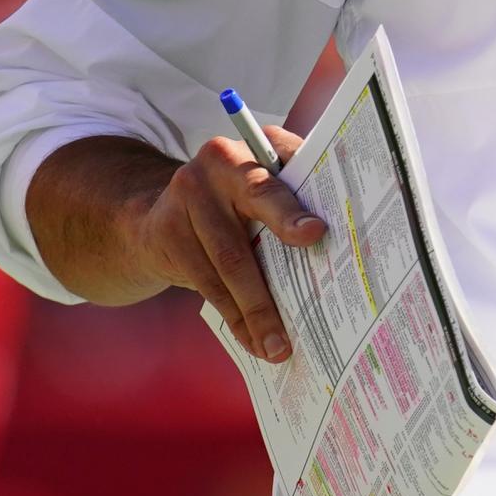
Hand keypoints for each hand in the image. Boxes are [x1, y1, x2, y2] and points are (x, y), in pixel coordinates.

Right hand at [124, 129, 323, 361]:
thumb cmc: (232, 203)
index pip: (275, 177)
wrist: (157, 213)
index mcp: (253, 148)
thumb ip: (293, 201)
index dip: (292, 208)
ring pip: (229, 263)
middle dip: (273, 276)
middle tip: (302, 311)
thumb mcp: (261, 189)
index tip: (315, 233)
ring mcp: (186, 197)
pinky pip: (207, 283)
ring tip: (278, 347)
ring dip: (256, 312)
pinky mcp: (168, 231)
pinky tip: (252, 340)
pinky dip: (234, 316)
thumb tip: (339, 247)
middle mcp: (217, 164)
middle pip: (246, 233)